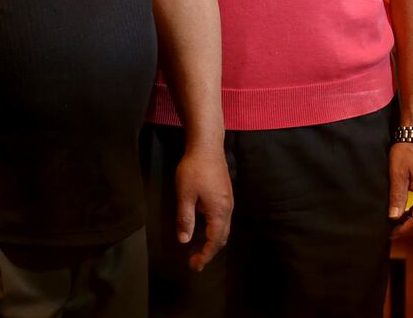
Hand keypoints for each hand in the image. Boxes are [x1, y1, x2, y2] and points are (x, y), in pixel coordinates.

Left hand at [174, 146, 232, 271]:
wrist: (207, 145)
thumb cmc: (194, 169)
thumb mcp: (184, 195)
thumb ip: (185, 219)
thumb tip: (184, 241)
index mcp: (219, 211)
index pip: (215, 241)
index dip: (205, 255)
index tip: (194, 266)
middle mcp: (227, 208)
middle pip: (223, 237)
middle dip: (210, 251)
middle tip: (195, 262)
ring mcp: (228, 200)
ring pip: (224, 227)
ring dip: (213, 240)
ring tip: (200, 248)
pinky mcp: (225, 193)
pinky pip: (223, 218)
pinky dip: (215, 229)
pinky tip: (204, 227)